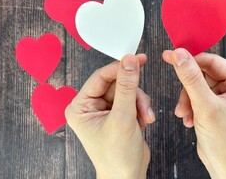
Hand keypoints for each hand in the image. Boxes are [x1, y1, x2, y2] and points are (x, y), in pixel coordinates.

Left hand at [65, 54, 154, 178]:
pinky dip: (141, 109)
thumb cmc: (117, 156)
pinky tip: (143, 122)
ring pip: (128, 91)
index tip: (138, 59)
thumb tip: (129, 61)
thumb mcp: (123, 118)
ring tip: (144, 119)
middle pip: (117, 83)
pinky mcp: (118, 114)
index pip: (101, 77)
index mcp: (80, 107)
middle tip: (143, 107)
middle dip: (134, 95)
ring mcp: (105, 110)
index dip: (120, 67)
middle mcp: (90, 106)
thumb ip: (127, 87)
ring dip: (140, 103)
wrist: (127, 177)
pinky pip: (133, 100)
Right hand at [163, 48, 225, 178]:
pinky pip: (198, 95)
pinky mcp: (218, 104)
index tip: (169, 56)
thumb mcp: (206, 107)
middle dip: (189, 89)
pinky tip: (190, 120)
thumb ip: (191, 79)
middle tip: (181, 103)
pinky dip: (190, 106)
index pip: (213, 61)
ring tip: (185, 115)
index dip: (190, 59)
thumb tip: (179, 54)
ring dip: (188, 100)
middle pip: (204, 73)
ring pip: (198, 85)